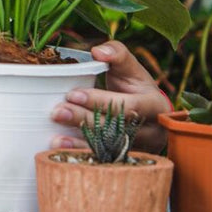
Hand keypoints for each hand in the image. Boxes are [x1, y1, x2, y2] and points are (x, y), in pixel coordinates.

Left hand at [49, 40, 170, 153]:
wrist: (148, 116)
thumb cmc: (136, 87)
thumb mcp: (131, 69)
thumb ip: (117, 55)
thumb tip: (98, 51)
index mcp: (156, 106)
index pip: (128, 105)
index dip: (100, 100)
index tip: (73, 94)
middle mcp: (152, 131)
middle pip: (116, 129)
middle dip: (85, 120)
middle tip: (58, 112)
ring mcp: (141, 149)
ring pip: (109, 148)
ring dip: (81, 143)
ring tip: (56, 138)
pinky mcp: (127, 160)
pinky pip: (103, 159)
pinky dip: (81, 155)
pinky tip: (62, 151)